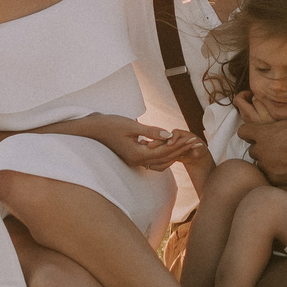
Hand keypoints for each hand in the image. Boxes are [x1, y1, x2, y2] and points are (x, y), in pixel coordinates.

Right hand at [68, 114, 204, 171]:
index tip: (194, 139)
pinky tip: (169, 148)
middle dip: (181, 150)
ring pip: (160, 162)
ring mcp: (134, 161)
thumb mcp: (130, 125)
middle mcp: (137, 161)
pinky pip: (152, 160)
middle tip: (196, 143)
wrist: (90, 131)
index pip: (165, 151)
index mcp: (137, 154)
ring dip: (174, 154)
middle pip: (165, 158)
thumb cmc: (108, 125)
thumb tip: (169, 135)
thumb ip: (150, 131)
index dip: (181, 145)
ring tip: (187, 146)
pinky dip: (163, 155)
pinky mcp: (132, 158)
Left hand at [235, 92, 286, 186]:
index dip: (250, 133)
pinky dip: (276, 173)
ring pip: (260, 164)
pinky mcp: (275, 178)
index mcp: (262, 133)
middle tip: (276, 148)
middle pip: (252, 150)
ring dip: (267, 162)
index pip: (242, 132)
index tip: (257, 135)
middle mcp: (261, 149)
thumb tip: (270, 126)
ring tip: (283, 159)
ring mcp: (267, 165)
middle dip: (261, 149)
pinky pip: (269, 176)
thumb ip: (274, 126)